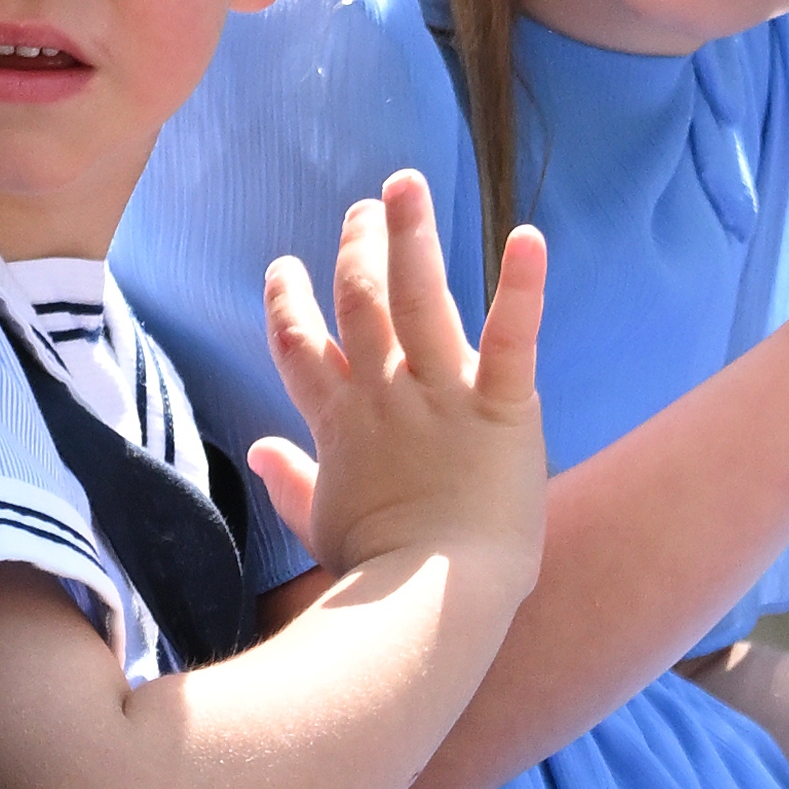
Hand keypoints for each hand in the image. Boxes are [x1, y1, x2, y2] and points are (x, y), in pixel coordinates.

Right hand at [251, 171, 548, 584]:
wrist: (431, 604)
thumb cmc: (376, 574)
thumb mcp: (320, 525)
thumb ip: (289, 481)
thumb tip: (260, 449)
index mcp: (340, 421)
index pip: (300, 345)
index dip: (288, 302)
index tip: (284, 269)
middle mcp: (384, 393)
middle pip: (359, 301)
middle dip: (357, 247)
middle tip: (363, 207)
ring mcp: (441, 394)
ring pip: (418, 295)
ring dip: (411, 234)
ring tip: (406, 184)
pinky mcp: (501, 405)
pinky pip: (511, 336)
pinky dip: (523, 284)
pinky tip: (528, 236)